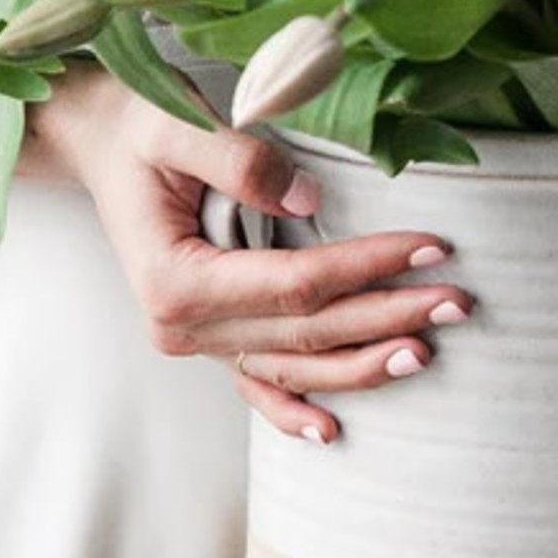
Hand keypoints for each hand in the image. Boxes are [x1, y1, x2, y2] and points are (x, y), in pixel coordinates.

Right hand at [27, 61, 475, 443]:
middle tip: (458, 302)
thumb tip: (308, 198)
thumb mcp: (176, 125)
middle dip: (387, 318)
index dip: (367, 267)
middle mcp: (183, 326)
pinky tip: (330, 432)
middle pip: (306, 330)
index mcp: (175, 280)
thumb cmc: (139, 128)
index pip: (297, 283)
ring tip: (427, 351)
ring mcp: (195, 340)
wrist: (99, 143)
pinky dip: (292, 409)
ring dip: (362, 364)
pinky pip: (255, 383)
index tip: (431, 247)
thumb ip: (239, 160)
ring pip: (292, 366)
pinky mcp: (208, 335)